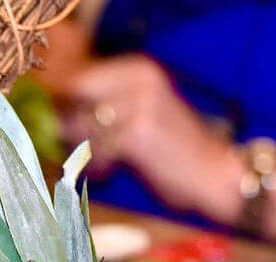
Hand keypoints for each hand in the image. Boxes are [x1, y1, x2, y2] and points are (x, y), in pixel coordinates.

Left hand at [57, 55, 242, 222]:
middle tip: (84, 153)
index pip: (78, 81)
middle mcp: (137, 80)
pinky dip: (97, 166)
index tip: (69, 133)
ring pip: (80, 128)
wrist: (218, 177)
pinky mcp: (135, 135)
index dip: (66, 109)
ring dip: (84, 152)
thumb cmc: (179, 153)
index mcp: (139, 70)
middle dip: (70, 130)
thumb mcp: (144, 116)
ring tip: (106, 165)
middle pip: (74, 101)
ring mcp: (136, 105)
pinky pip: (95, 151)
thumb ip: (106, 111)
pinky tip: (114, 172)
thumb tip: (57, 118)